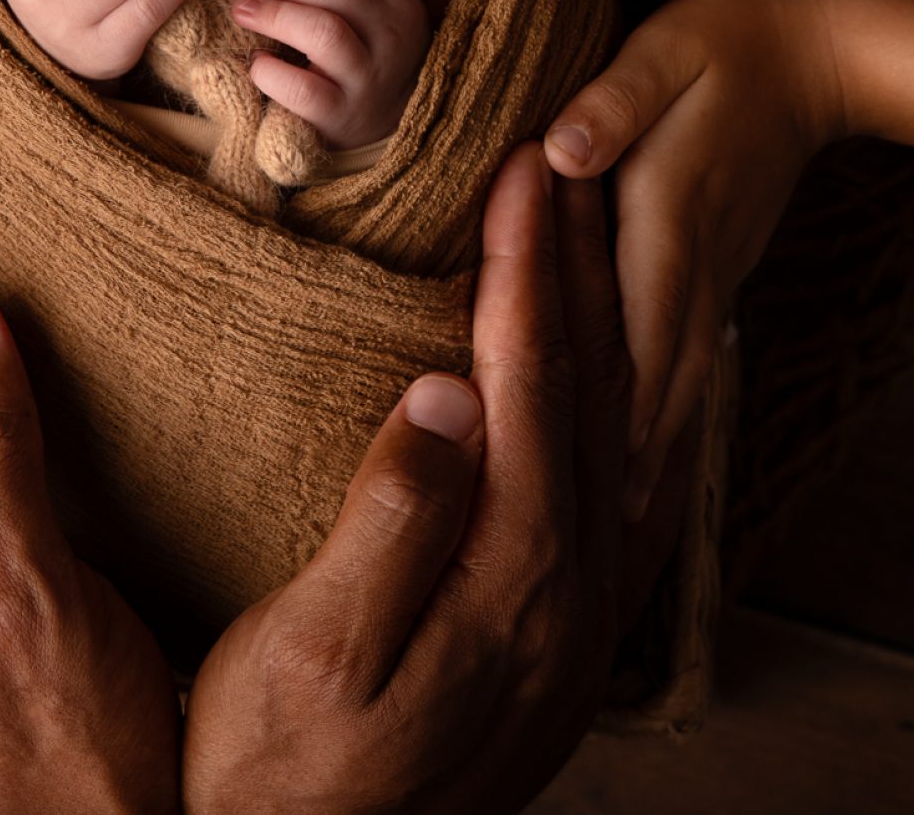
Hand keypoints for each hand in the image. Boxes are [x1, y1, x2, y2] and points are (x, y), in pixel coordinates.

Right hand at [183, 142, 658, 812]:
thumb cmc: (284, 764)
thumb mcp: (314, 651)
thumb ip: (391, 525)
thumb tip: (444, 393)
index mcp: (515, 572)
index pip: (534, 380)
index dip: (528, 267)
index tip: (524, 172)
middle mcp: (571, 583)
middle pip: (594, 385)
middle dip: (581, 262)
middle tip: (571, 158)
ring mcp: (577, 608)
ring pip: (615, 424)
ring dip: (606, 312)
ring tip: (596, 225)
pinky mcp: (563, 626)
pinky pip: (622, 479)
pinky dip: (628, 396)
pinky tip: (627, 367)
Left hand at [230, 0, 429, 146]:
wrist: (385, 130)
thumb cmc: (365, 57)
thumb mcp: (378, 12)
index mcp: (402, 3)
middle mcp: (394, 38)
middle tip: (260, 1)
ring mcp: (368, 79)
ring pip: (321, 30)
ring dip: (273, 17)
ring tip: (245, 15)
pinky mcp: (340, 116)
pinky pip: (300, 87)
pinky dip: (268, 71)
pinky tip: (258, 65)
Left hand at [541, 0, 846, 519]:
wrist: (815, 44)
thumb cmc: (726, 37)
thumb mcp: (663, 52)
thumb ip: (613, 103)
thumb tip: (556, 152)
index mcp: (671, 215)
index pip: (642, 328)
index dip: (621, 409)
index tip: (597, 484)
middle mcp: (698, 255)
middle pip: (667, 371)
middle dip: (638, 453)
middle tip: (605, 538)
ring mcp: (718, 262)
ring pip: (686, 365)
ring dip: (659, 435)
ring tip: (628, 512)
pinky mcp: (721, 254)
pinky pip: (694, 340)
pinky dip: (676, 394)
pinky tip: (657, 426)